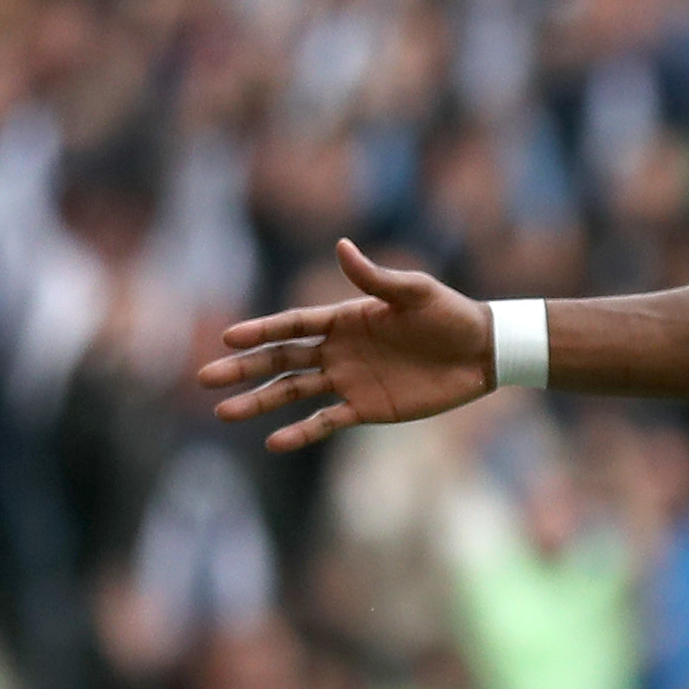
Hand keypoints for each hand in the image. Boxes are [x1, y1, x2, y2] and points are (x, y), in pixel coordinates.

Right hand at [196, 241, 496, 451]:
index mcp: (345, 318)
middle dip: (244, 369)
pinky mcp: (367, 408)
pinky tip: (273, 442)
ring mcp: (349, 380)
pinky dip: (301, 432)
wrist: (482, 352)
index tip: (228, 338)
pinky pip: (326, 421)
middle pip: (281, 360)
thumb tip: (341, 246)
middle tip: (206, 379)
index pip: (293, 325)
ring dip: (260, 402)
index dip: (261, 331)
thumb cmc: (450, 314)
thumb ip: (375, 277)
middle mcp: (339, 350)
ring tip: (225, 412)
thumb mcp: (415, 292)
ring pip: (293, 392)